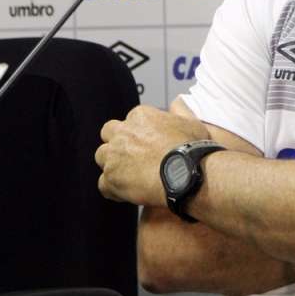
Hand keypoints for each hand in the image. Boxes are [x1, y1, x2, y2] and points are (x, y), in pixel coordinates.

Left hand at [95, 104, 209, 205]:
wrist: (186, 174)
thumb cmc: (191, 150)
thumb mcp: (192, 123)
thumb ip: (180, 111)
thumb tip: (177, 102)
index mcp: (140, 116)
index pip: (129, 121)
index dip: (137, 134)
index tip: (147, 144)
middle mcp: (123, 132)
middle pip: (108, 133)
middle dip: (116, 143)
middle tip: (131, 156)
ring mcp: (114, 155)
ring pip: (102, 157)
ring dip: (113, 165)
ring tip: (129, 176)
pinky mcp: (111, 178)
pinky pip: (103, 184)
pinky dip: (114, 189)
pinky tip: (128, 193)